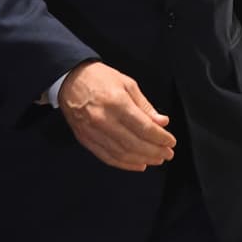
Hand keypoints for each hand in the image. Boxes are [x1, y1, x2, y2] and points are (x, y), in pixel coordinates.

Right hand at [58, 61, 175, 170]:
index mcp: (117, 103)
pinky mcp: (85, 139)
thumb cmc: (100, 78)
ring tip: (156, 159)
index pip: (143, 127)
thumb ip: (145, 106)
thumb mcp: (128, 84)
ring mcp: (92, 132)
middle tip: (167, 154)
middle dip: (154, 151)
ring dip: (142, 159)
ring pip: (121, 153)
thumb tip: (161, 122)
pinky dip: (124, 164)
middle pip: (134, 144)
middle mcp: (104, 120)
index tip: (171, 142)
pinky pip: (107, 157)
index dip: (160, 138)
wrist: (70, 80)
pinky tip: (138, 164)